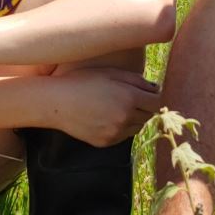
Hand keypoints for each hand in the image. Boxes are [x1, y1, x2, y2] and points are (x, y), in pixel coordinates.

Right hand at [48, 68, 163, 146]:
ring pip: (137, 127)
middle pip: (148, 115)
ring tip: (117, 107)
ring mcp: (116, 132)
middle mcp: (125, 117)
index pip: (157, 102)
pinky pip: (123, 136)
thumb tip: (156, 89)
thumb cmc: (83, 81)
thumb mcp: (112, 73)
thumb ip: (137, 81)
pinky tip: (107, 117)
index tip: (147, 93)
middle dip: (144, 106)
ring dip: (134, 118)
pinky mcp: (106, 142)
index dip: (154, 97)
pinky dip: (121, 128)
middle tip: (129, 98)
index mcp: (129, 97)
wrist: (57, 102)